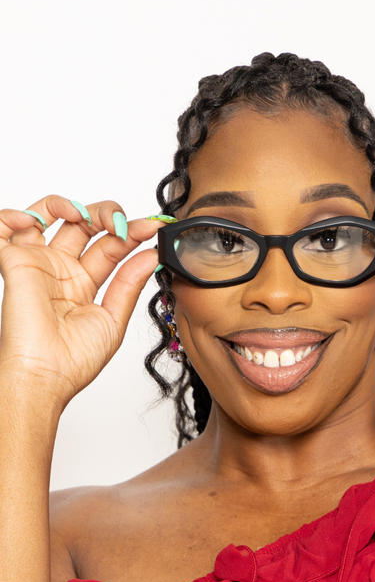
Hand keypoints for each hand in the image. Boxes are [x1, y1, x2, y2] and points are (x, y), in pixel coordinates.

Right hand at [0, 196, 160, 406]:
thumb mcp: (113, 319)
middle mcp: (62, 269)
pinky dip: (18, 213)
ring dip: (72, 205)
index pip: (111, 246)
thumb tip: (151, 254)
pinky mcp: (14, 262)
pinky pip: (5, 226)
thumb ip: (130, 284)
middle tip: (124, 223)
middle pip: (85, 224)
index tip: (153, 227)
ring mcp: (39, 263)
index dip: (132, 233)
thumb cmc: (74, 360)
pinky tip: (41, 220)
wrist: (45, 376)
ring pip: (51, 214)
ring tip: (89, 217)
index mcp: (85, 283)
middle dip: (108, 215)